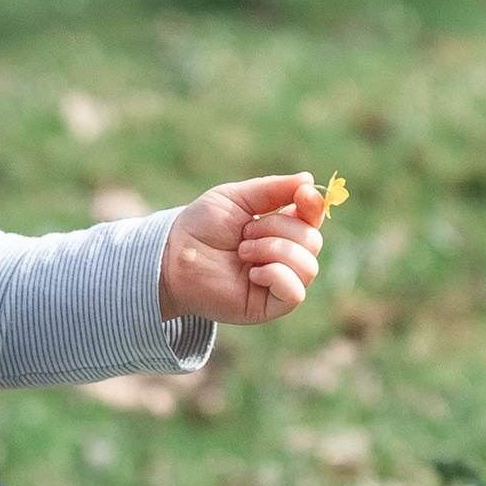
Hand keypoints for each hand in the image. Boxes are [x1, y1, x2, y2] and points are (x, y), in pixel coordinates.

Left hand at [158, 174, 328, 325]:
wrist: (172, 255)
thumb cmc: (201, 226)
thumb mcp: (235, 197)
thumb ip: (273, 189)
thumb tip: (309, 180)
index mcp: (281, 228)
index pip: (313, 218)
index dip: (313, 206)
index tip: (301, 195)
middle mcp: (285, 256)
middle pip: (312, 240)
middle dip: (277, 229)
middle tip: (244, 233)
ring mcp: (279, 281)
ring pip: (308, 265)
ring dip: (272, 251)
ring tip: (241, 251)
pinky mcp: (269, 306)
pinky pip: (295, 293)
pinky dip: (276, 276)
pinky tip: (251, 274)